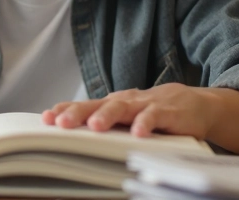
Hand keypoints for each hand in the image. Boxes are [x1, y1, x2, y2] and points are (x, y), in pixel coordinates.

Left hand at [43, 84, 214, 138]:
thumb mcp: (125, 118)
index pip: (83, 106)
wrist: (193, 103)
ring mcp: (144, 105)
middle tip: (61, 123)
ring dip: (107, 116)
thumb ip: (104, 123)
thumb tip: (69, 136)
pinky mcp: (166, 112)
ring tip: (95, 126)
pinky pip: (153, 117)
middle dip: (77, 113)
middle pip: (97, 105)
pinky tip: (138, 133)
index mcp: (111, 104)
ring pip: (122, 108)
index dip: (64, 111)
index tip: (46, 119)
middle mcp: (124, 102)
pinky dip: (145, 123)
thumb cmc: (151, 112)